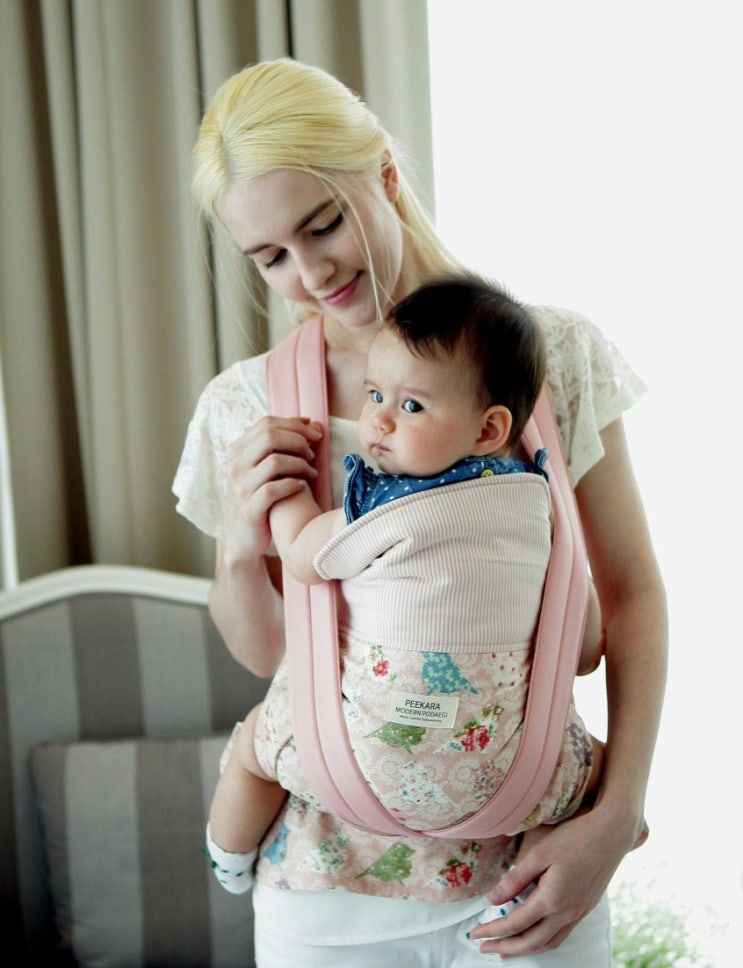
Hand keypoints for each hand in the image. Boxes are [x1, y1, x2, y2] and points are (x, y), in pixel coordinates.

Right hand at [221, 416, 322, 563]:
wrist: (242, 539)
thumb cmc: (260, 498)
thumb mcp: (263, 468)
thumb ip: (281, 445)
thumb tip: (309, 422)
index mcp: (237, 450)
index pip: (267, 423)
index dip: (295, 425)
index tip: (315, 432)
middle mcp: (235, 465)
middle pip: (271, 436)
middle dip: (299, 441)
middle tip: (314, 452)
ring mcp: (240, 487)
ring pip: (274, 462)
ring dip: (300, 464)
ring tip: (311, 472)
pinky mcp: (249, 509)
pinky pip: (273, 490)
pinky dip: (293, 485)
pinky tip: (303, 487)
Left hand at [469, 808, 629, 956]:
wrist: (612, 834)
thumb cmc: (575, 837)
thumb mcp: (540, 853)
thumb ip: (515, 879)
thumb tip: (491, 900)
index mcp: (552, 900)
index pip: (514, 924)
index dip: (492, 930)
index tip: (474, 933)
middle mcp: (566, 913)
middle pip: (531, 942)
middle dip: (506, 948)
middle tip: (484, 948)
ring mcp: (579, 913)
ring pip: (548, 944)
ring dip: (525, 950)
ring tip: (506, 950)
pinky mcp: (586, 909)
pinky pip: (562, 936)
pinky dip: (544, 943)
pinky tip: (535, 937)